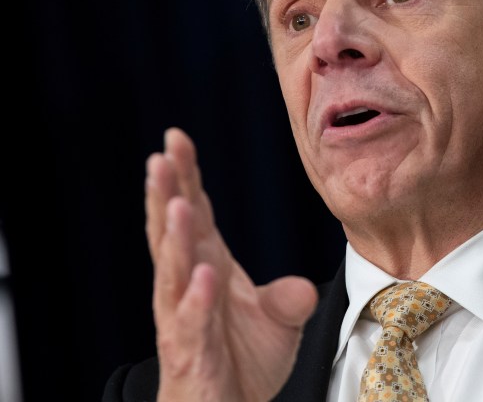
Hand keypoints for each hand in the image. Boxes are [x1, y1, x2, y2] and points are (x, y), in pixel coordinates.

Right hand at [146, 128, 317, 401]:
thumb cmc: (240, 361)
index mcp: (207, 266)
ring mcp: (184, 319)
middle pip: (172, 232)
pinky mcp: (191, 353)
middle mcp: (188, 287)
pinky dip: (197, 300)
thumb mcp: (276, 322)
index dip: (185, 177)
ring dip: (175, 237)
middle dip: (166, 193)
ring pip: (174, 272)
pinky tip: (204, 274)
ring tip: (175, 201)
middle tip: (162, 155)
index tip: (177, 138)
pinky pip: (192, 323)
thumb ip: (288, 297)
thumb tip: (304, 289)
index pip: (193, 213)